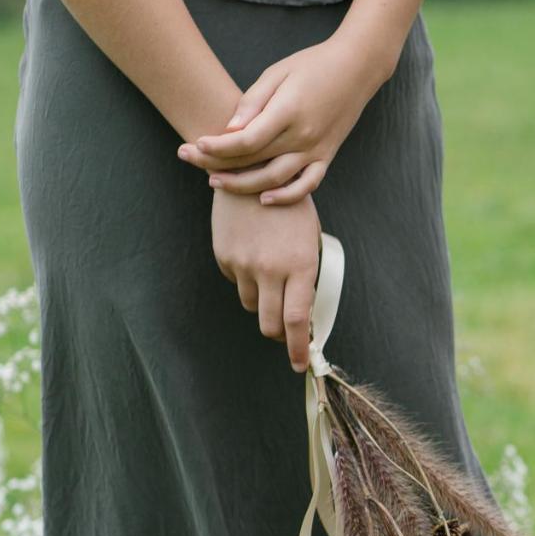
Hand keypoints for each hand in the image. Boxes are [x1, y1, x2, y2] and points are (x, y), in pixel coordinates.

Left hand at [179, 35, 395, 204]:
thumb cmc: (312, 65)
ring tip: (215, 181)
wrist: (357, 69)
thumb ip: (253, 102)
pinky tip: (263, 199)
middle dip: (216, 163)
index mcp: (289, 111)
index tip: (195, 142)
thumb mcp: (277, 73)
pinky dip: (286, 197)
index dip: (218, 146)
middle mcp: (304, 136)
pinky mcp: (327, 156)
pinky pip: (307, 185)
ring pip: (275, 180)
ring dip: (242, 186)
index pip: (246, 140)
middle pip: (254, 161)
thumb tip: (230, 130)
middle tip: (188, 158)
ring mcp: (317, 150)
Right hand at [211, 190, 320, 371]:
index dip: (298, 348)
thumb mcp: (309, 238)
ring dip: (262, 302)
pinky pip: (236, 282)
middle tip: (286, 331)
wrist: (252, 172)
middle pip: (269, 323)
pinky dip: (245, 279)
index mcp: (299, 265)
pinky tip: (253, 254)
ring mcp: (244, 264)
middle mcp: (270, 269)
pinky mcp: (225, 257)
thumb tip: (302, 313)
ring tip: (270, 276)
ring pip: (251, 304)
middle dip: (279, 334)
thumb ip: (304, 275)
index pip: (298, 320)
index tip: (300, 363)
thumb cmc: (290, 205)